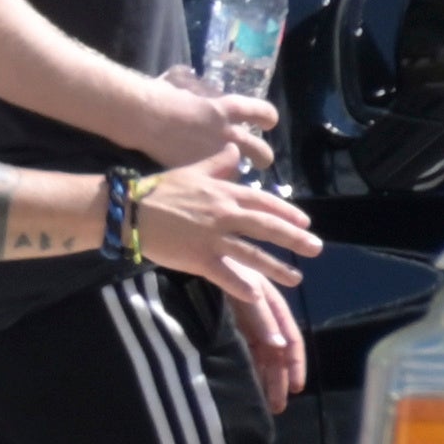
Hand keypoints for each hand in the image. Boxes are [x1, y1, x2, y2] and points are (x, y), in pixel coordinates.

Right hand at [123, 165, 318, 308]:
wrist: (128, 209)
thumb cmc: (157, 189)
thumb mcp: (190, 171)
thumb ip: (217, 164)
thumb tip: (235, 149)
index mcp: (223, 194)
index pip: (263, 203)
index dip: (287, 212)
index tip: (305, 221)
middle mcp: (224, 215)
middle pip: (266, 228)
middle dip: (294, 239)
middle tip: (315, 248)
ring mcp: (212, 238)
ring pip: (252, 254)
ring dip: (277, 267)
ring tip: (296, 277)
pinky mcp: (197, 258)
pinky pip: (225, 274)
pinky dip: (241, 286)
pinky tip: (256, 294)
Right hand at [144, 73, 276, 177]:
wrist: (143, 116)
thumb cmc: (162, 95)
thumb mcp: (184, 83)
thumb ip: (196, 89)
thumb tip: (194, 84)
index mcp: (228, 109)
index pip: (263, 113)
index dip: (268, 118)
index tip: (267, 123)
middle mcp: (229, 134)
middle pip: (262, 151)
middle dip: (263, 157)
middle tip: (257, 159)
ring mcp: (216, 154)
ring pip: (240, 171)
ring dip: (237, 171)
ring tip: (229, 173)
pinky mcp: (200, 169)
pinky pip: (214, 178)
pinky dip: (211, 178)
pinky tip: (202, 178)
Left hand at [227, 266, 308, 417]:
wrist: (190, 246)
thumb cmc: (219, 263)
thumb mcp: (242, 289)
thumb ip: (259, 315)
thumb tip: (279, 344)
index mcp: (268, 303)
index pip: (289, 338)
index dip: (294, 363)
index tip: (295, 387)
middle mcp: (260, 312)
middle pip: (276, 350)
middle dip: (279, 377)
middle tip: (279, 405)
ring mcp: (244, 316)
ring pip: (261, 351)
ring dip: (266, 375)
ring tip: (269, 402)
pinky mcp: (229, 319)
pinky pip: (244, 345)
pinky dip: (250, 363)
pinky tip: (250, 381)